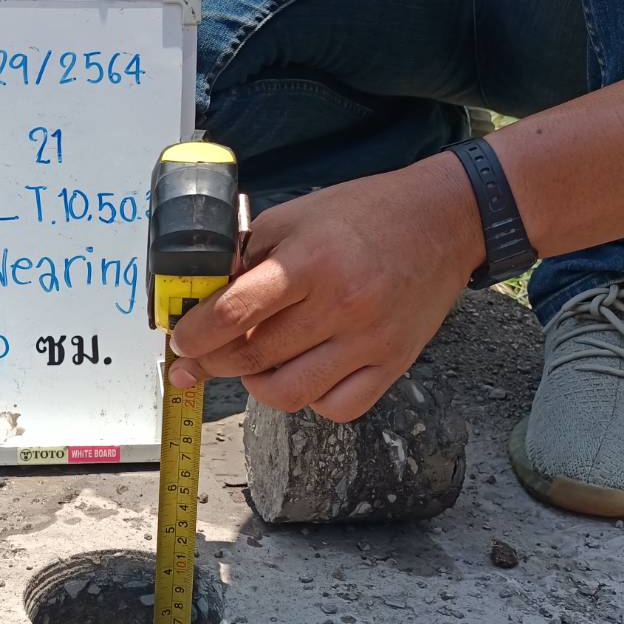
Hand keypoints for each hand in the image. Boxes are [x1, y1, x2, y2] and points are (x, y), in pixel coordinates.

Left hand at [167, 157, 485, 421]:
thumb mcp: (294, 217)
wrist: (443, 221)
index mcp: (310, 260)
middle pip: (254, 357)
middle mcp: (341, 304)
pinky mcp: (394, 364)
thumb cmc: (361, 216)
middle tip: (198, 360)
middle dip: (213, 363)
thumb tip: (203, 300)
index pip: (234, 313)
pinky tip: (303, 373)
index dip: (195, 336)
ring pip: (289, 394)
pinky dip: (310, 399)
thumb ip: (247, 257)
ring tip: (254, 364)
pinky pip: (336, 407)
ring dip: (256, 386)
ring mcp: (370, 340)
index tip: (181, 342)